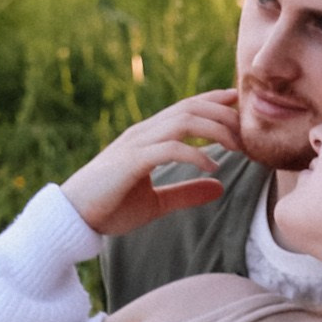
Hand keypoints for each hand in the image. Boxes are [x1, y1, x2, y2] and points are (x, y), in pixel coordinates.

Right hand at [62, 90, 243, 239]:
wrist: (73, 219)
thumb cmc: (110, 209)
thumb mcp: (157, 202)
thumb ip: (187, 192)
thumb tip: (219, 187)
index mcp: (148, 137)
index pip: (186, 107)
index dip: (215, 101)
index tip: (242, 106)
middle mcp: (143, 133)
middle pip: (190, 107)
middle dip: (224, 114)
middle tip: (249, 131)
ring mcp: (136, 144)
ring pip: (183, 121)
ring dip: (216, 130)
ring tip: (238, 147)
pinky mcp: (131, 161)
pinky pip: (170, 148)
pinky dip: (195, 155)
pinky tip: (213, 167)